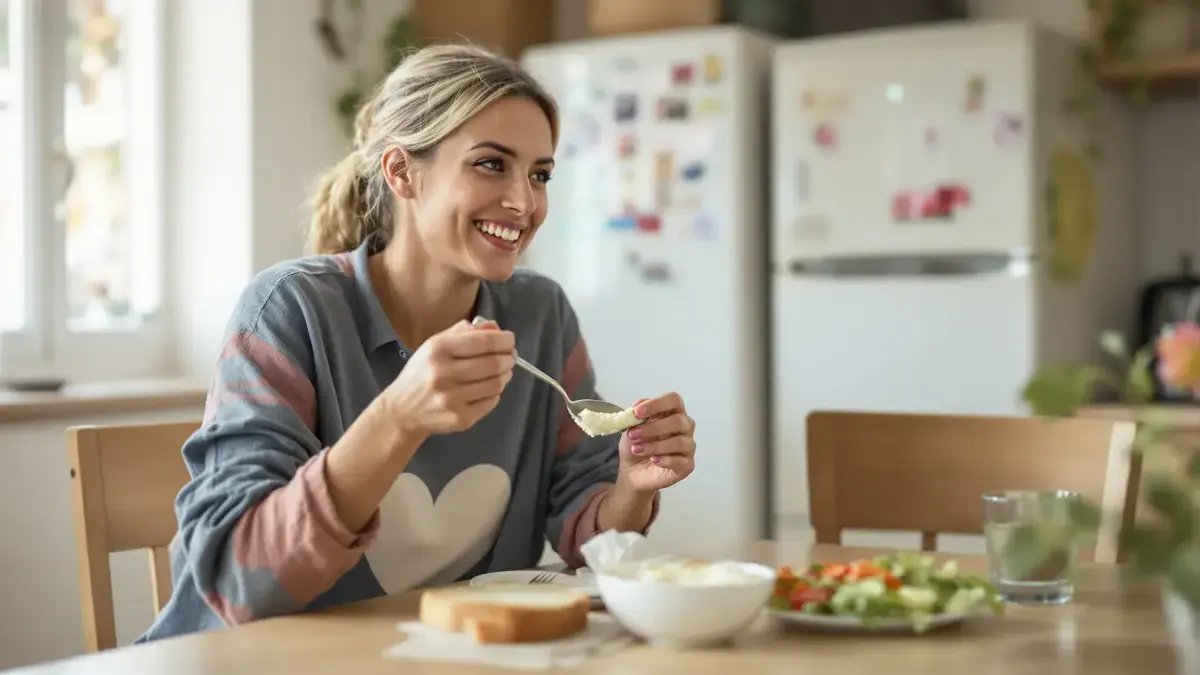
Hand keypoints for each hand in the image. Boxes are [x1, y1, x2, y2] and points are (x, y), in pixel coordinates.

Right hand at [382, 319, 514, 437]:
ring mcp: (452, 399)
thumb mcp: (435, 344)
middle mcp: (443, 374)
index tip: (510, 340)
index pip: (483, 342)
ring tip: (503, 372)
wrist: (402, 411)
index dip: (503, 340)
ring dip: (505, 375)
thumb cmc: (422, 373)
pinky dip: (496, 393)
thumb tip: (495, 328)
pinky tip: (489, 388)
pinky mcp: (460, 418)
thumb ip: (464, 332)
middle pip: (493, 364)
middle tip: (511, 356)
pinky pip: (491, 402)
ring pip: (495, 384)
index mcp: (438, 350)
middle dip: (508, 358)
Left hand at [617, 392, 694, 492]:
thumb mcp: (630, 427)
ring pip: (680, 442)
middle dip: (653, 428)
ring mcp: (688, 446)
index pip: (673, 400)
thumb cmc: (636, 443)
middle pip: (678, 421)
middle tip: (633, 435)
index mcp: (673, 411)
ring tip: (637, 449)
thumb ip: (634, 416)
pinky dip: (665, 460)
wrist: (633, 471)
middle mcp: (685, 426)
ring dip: (655, 445)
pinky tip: (653, 460)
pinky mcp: (687, 465)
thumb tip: (636, 408)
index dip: (657, 404)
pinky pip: (681, 461)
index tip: (637, 413)